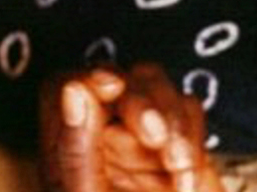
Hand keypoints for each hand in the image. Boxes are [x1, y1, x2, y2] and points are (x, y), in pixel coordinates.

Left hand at [41, 62, 224, 191]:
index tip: (108, 88)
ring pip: (157, 86)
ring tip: (176, 166)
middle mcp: (101, 138)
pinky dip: (191, 138)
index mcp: (67, 150)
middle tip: (154, 136)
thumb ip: (79, 149)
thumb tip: (77, 90)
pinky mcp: (181, 150)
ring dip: (171, 118)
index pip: (65, 88)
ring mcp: (143, 141)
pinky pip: (189, 112)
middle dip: (140, 98)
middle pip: (118, 77)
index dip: (85, 79)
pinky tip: (185, 180)